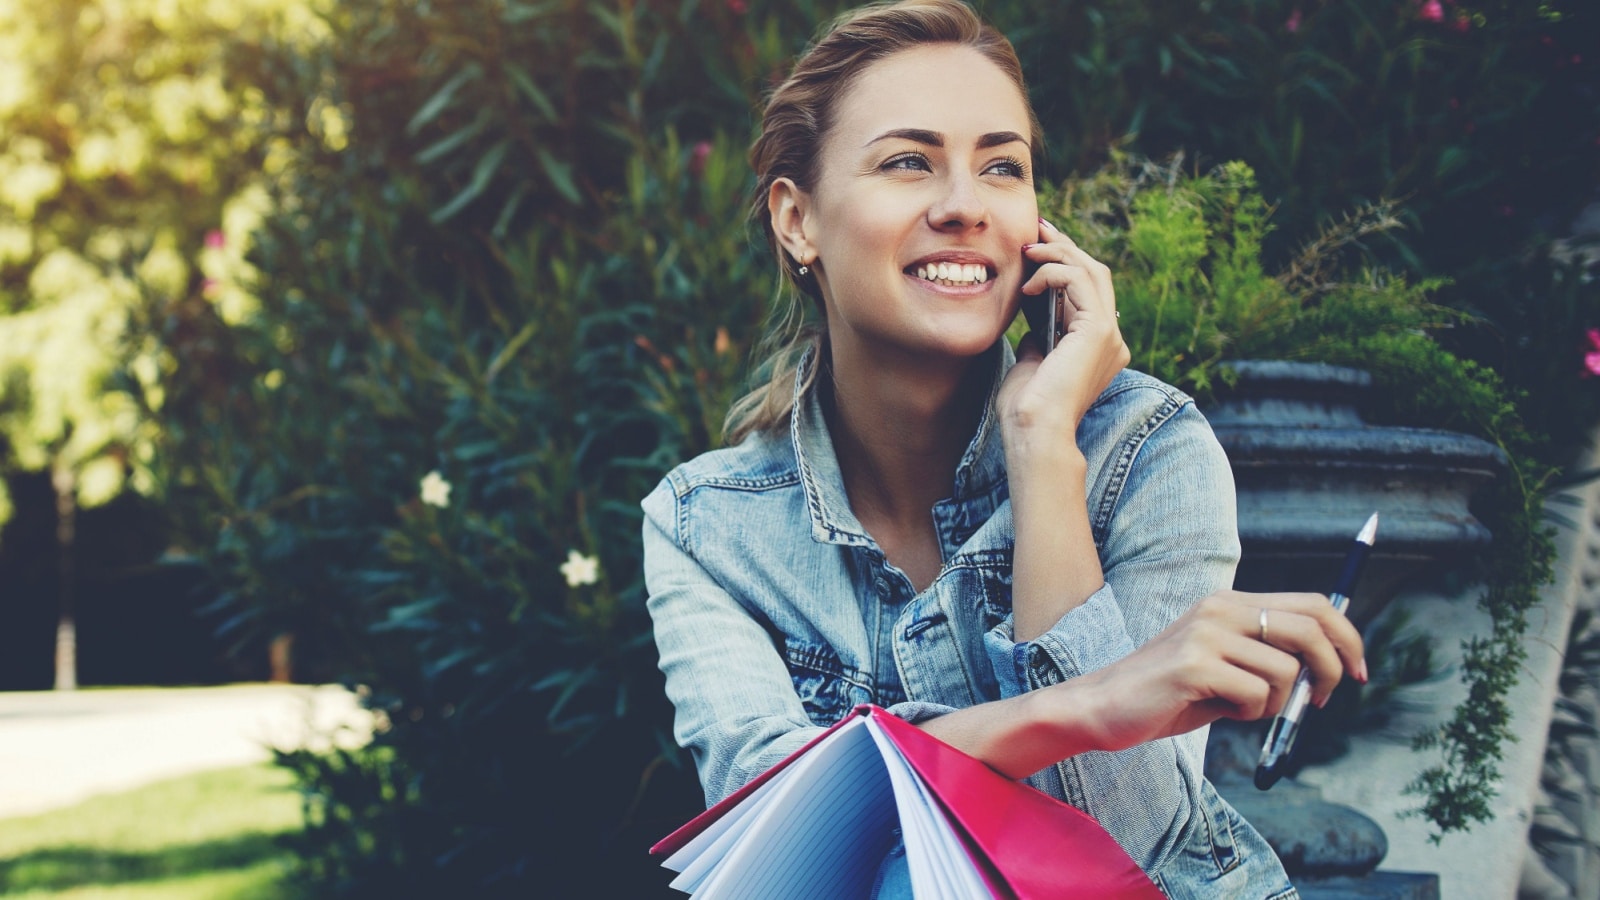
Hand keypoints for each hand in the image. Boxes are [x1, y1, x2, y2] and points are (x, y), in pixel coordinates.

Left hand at [998, 218, 1129, 451]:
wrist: (1034, 431)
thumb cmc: (1027, 408)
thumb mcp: (1033, 360)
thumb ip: (1040, 336)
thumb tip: (1033, 312)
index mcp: (1099, 347)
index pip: (1088, 291)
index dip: (1064, 263)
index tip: (1034, 246)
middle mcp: (1112, 340)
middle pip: (1095, 275)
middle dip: (1064, 247)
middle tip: (1036, 228)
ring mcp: (1110, 335)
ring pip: (1092, 272)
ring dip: (1058, 253)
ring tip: (1028, 248)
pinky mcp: (1099, 331)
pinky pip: (1080, 282)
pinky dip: (1054, 273)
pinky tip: (1030, 281)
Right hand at [1061, 590, 1367, 754]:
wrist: (1102, 706)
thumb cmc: (1167, 693)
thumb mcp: (1224, 666)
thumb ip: (1268, 661)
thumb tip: (1329, 672)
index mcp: (1230, 603)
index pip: (1312, 603)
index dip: (1347, 636)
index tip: (1359, 669)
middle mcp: (1220, 609)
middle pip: (1311, 628)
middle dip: (1332, 671)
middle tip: (1325, 702)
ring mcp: (1207, 635)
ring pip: (1286, 673)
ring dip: (1277, 705)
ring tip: (1240, 710)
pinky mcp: (1195, 666)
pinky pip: (1256, 696)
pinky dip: (1248, 715)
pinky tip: (1218, 712)